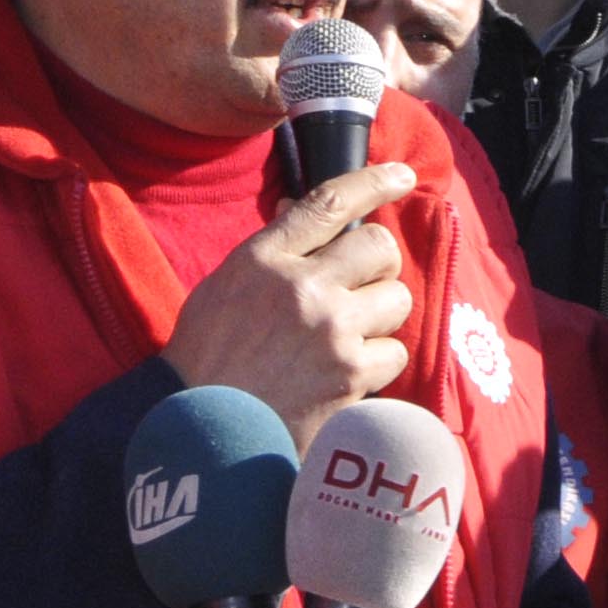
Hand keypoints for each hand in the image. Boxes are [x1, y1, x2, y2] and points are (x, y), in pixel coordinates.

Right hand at [161, 162, 417, 441]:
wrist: (205, 432)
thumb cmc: (208, 358)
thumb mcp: (226, 286)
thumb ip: (272, 252)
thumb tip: (305, 213)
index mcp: (265, 257)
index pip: (330, 202)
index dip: (374, 181)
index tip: (402, 176)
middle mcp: (304, 286)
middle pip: (380, 248)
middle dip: (378, 266)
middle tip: (361, 287)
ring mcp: (332, 330)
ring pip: (397, 299)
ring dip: (381, 316)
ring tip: (350, 336)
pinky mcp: (351, 375)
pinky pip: (395, 352)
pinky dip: (378, 363)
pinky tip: (349, 373)